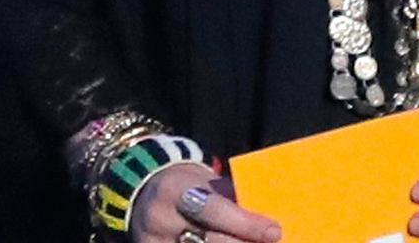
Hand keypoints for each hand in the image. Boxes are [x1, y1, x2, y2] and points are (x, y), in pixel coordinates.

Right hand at [128, 162, 281, 242]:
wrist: (145, 192)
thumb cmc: (187, 186)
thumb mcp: (205, 182)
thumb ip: (232, 199)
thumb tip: (268, 220)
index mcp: (174, 189)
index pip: (213, 209)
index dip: (245, 224)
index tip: (274, 232)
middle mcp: (160, 218)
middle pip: (209, 241)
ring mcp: (153, 242)